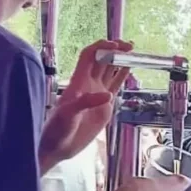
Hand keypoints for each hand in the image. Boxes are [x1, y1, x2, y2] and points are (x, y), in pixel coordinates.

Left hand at [39, 39, 132, 169]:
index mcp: (78, 81)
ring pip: (110, 71)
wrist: (58, 146)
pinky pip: (115, 86)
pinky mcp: (105, 106)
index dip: (101, 47)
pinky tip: (129, 69)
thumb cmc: (57, 129)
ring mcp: (97, 94)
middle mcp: (88, 84)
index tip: (115, 45)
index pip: (89, 56)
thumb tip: (108, 95)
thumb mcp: (69, 114)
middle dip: (115, 50)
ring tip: (134, 52)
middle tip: (130, 46)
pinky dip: (122, 76)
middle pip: (102, 60)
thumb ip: (87, 102)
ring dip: (120, 60)